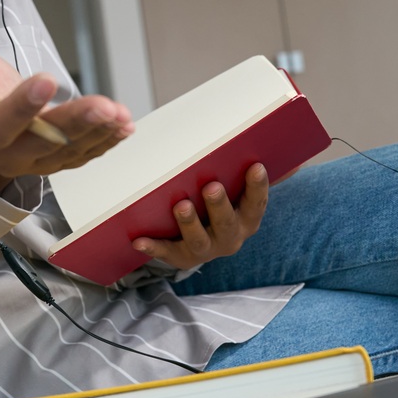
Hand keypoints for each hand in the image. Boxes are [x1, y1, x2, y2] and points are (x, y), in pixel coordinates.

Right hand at [0, 27, 133, 190]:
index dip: (23, 105)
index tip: (48, 80)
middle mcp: (8, 153)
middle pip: (44, 142)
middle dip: (76, 123)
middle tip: (103, 107)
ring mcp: (36, 162)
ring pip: (70, 150)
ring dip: (98, 131)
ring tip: (120, 114)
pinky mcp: (58, 162)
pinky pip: (84, 154)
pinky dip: (106, 140)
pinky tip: (124, 126)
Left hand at [131, 164, 269, 268]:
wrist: (204, 240)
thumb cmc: (219, 203)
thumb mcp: (234, 189)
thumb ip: (243, 170)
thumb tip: (258, 140)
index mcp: (247, 219)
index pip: (256, 204)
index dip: (257, 187)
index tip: (256, 166)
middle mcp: (230, 237)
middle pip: (226, 224)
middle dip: (219, 205)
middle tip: (212, 186)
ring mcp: (206, 250)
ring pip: (198, 241)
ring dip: (190, 223)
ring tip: (181, 206)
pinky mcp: (181, 257)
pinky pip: (166, 253)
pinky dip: (153, 248)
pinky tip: (139, 241)